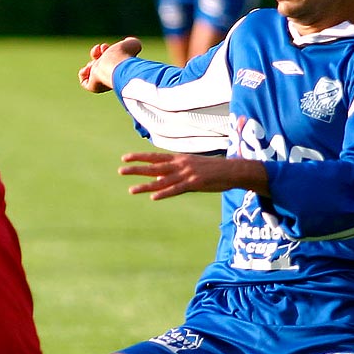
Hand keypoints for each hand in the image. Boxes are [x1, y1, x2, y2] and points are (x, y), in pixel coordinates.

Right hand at [78, 37, 142, 92]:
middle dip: (98, 54)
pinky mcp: (94, 85)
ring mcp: (102, 80)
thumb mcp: (131, 44)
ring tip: (93, 62)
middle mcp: (111, 73)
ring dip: (91, 63)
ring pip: (94, 73)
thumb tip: (128, 42)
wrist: (116, 67)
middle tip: (100, 50)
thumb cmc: (124, 56)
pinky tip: (87, 69)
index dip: (106, 50)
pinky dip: (83, 74)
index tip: (104, 46)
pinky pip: (85, 82)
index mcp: (119, 66)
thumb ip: (131, 42)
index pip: (111, 59)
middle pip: (101, 64)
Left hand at [119, 152, 268, 199]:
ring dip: (146, 185)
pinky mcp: (194, 184)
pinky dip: (164, 193)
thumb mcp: (193, 165)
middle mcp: (180, 165)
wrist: (233, 170)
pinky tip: (153, 196)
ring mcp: (187, 174)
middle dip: (137, 169)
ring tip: (131, 189)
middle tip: (120, 170)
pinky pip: (176, 190)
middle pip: (154, 167)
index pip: (155, 157)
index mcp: (180, 159)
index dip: (140, 157)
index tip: (125, 157)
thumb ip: (178, 170)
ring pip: (162, 181)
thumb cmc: (213, 170)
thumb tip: (164, 176)